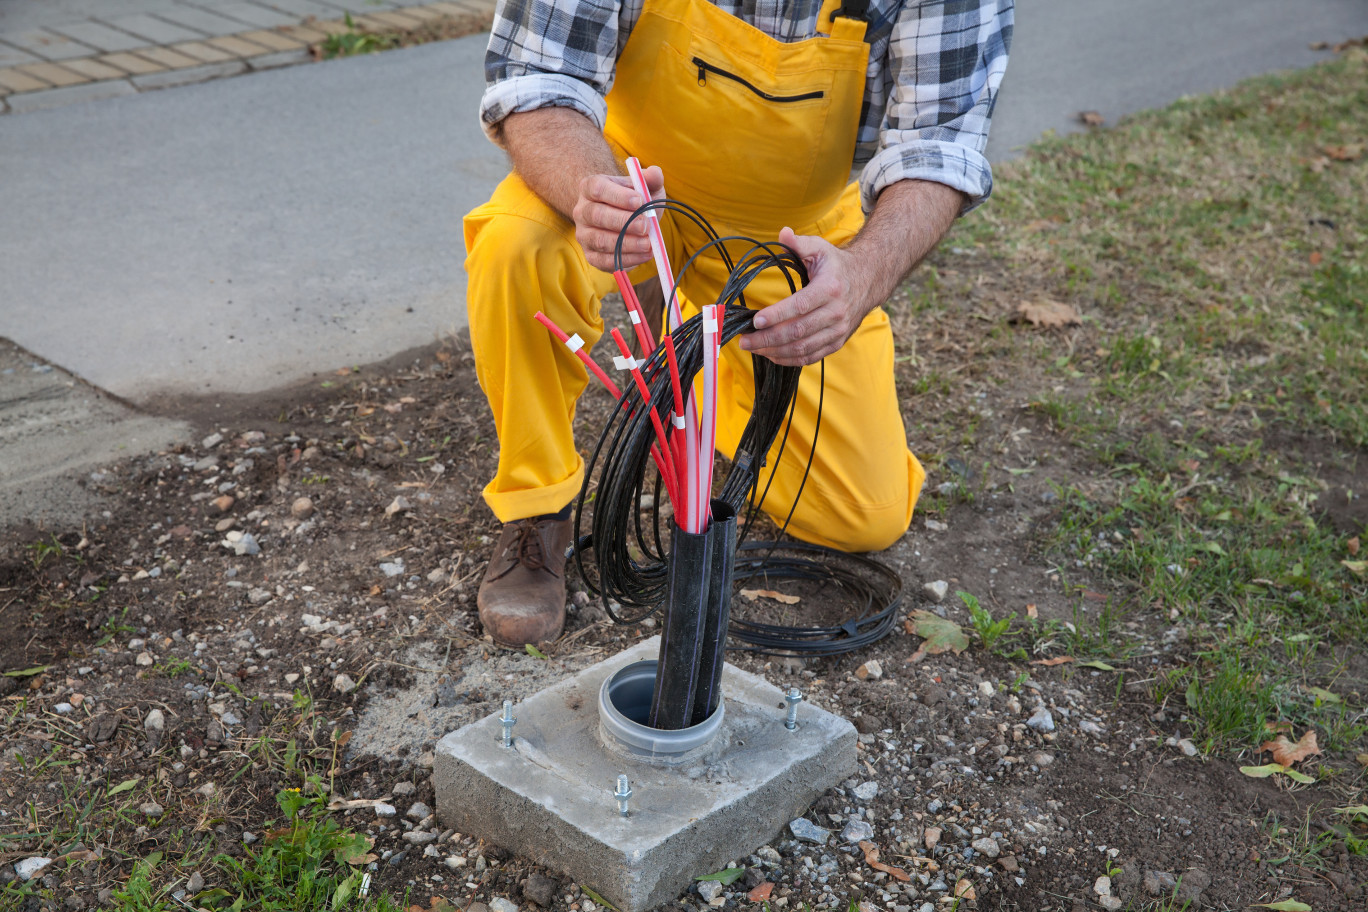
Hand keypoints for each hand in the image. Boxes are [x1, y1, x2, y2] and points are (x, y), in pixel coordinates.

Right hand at [571, 165, 663, 271]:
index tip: (639, 201)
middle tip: (645, 226)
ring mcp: (584, 234)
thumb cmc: (633, 200)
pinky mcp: (591, 255)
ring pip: (600, 240)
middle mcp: (582, 210)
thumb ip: (650, 178)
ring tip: (648, 243)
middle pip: (596, 215)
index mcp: (590, 187)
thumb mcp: (644, 186)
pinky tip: (644, 255)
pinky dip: (627, 260)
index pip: (598, 188)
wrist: (622, 218)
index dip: (618, 196)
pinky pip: (605, 261)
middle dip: (623, 222)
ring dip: (627, 243)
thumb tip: (655, 173)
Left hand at [739, 227, 875, 365]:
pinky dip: (789, 359)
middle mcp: (836, 312)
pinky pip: (810, 357)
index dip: (777, 315)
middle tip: (745, 340)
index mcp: (830, 288)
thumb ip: (799, 243)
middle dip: (768, 338)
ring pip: (802, 348)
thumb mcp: (820, 249)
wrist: (867, 281)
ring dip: (774, 351)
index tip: (756, 321)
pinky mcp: (836, 343)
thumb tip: (782, 233)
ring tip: (752, 348)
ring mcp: (837, 331)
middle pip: (798, 331)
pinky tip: (770, 354)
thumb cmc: (836, 265)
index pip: (800, 305)